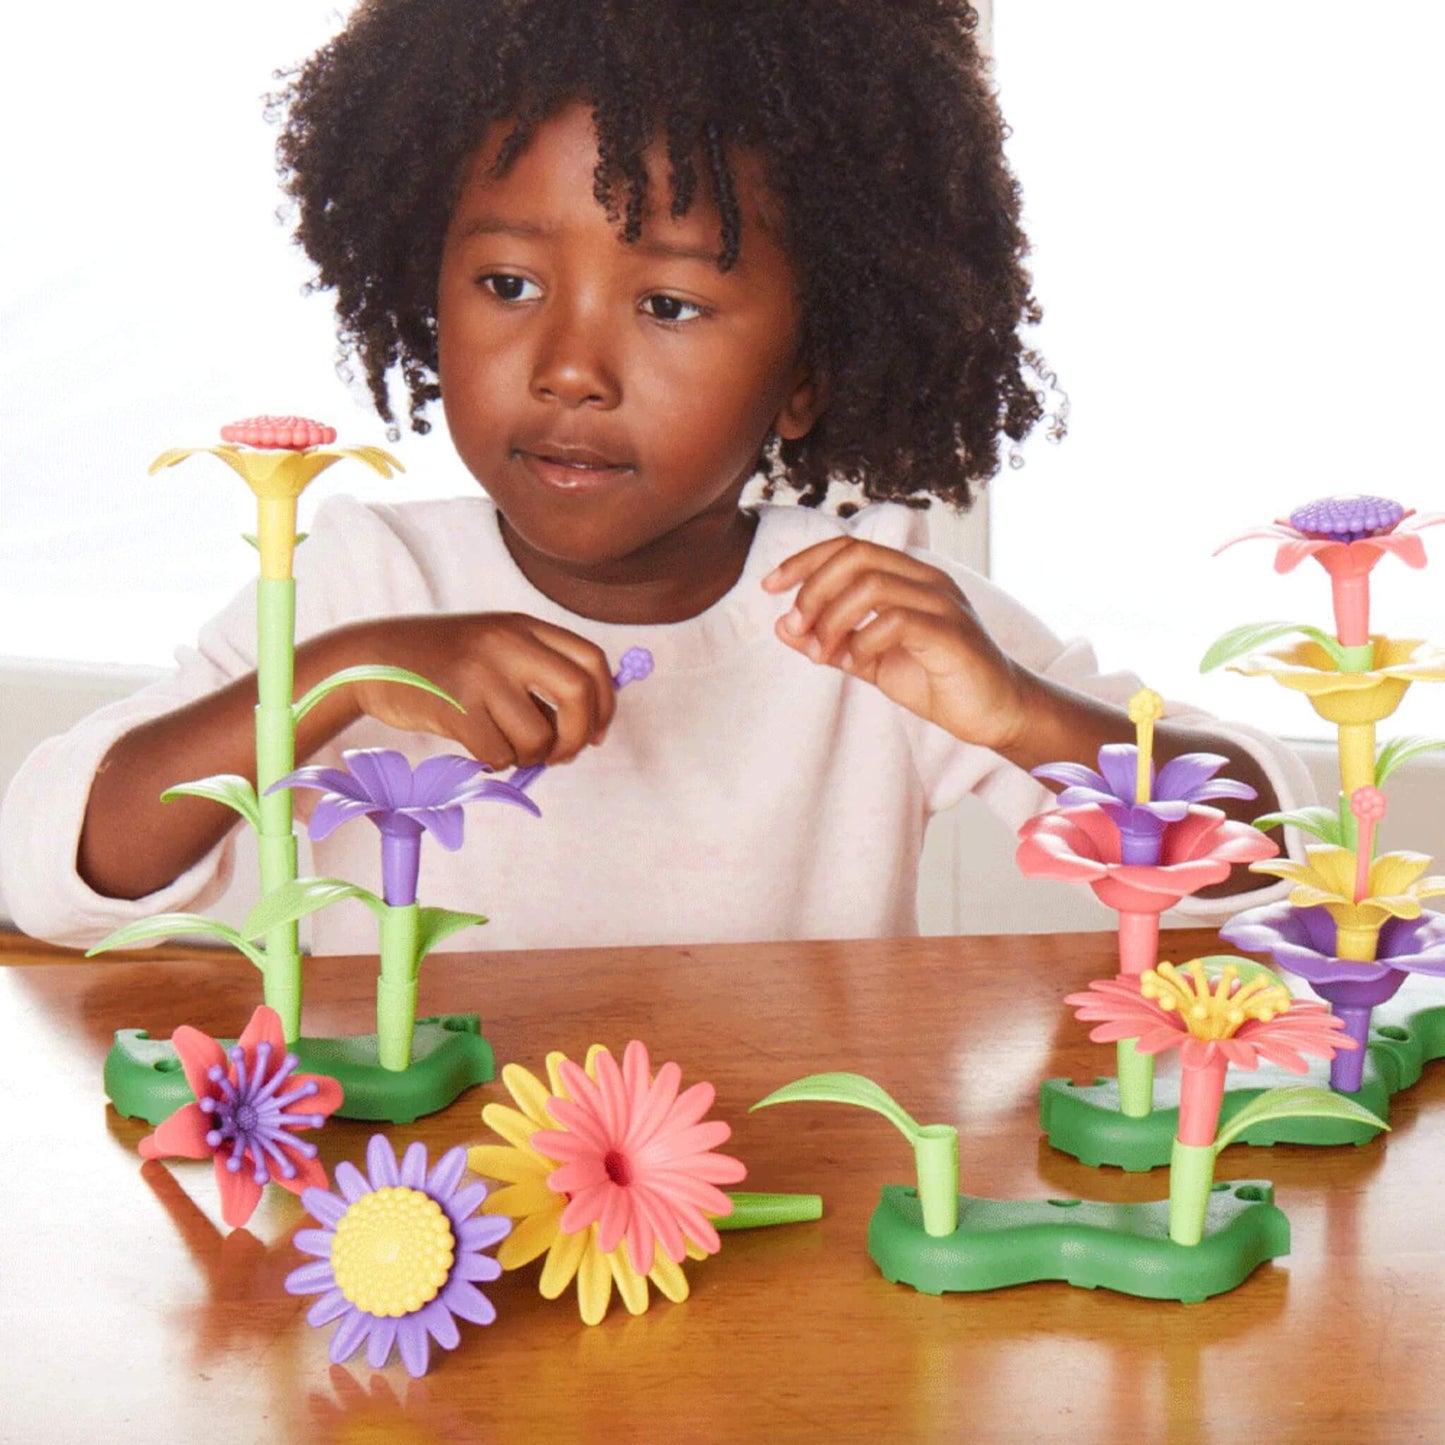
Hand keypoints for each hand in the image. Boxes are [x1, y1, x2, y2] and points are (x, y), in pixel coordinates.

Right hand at [345, 612, 617, 768]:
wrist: (372, 659)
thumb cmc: (442, 665)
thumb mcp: (494, 649)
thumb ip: (537, 677)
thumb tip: (586, 730)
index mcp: (524, 626)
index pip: (592, 661)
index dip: (606, 703)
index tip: (598, 733)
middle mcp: (508, 643)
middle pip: (578, 694)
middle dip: (579, 736)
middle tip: (560, 755)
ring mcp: (481, 673)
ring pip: (538, 736)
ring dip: (529, 757)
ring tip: (507, 749)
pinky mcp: (455, 706)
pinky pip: (499, 753)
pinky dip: (495, 762)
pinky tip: (478, 748)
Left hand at [762, 537, 1029, 749]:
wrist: (993, 711)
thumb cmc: (935, 680)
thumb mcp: (869, 659)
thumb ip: (830, 641)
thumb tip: (782, 626)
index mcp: (907, 576)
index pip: (848, 547)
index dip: (803, 561)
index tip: (770, 586)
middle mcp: (925, 579)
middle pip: (854, 557)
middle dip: (813, 590)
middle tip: (797, 627)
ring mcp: (941, 603)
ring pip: (871, 585)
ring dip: (833, 618)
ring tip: (824, 651)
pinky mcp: (950, 633)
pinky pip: (896, 620)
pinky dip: (864, 640)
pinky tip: (857, 661)